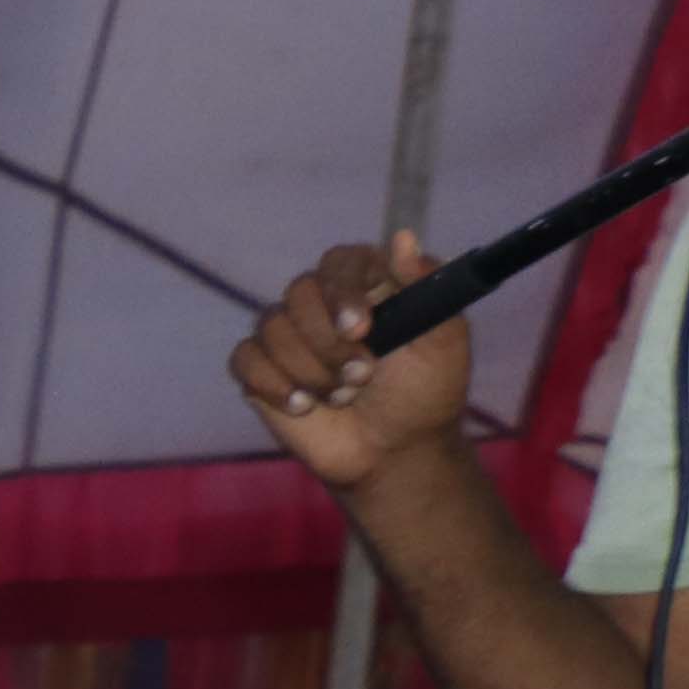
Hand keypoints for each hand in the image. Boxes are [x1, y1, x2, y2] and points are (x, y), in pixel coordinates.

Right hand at [231, 234, 474, 494]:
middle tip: (361, 376)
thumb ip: (424, 285)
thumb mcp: (444, 338)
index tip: (360, 328)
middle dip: (327, 342)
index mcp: (368, 285)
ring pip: (271, 328)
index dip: (342, 291)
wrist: (395, 452)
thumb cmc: (426, 392)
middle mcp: (323, 304)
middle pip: (299, 293)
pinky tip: (302, 406)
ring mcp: (289, 337)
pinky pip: (244, 358)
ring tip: (342, 396)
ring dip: (309, 370)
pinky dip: (271, 383)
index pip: (338, 262)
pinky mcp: (261, 371)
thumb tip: (402, 236)